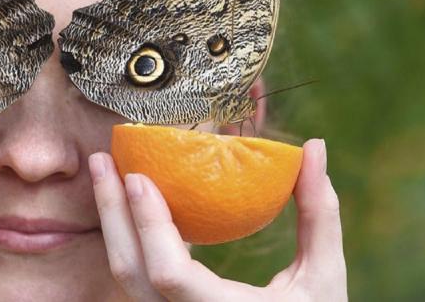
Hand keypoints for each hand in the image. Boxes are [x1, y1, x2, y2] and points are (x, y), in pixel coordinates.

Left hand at [89, 139, 346, 300]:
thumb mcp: (324, 278)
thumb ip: (319, 215)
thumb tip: (315, 146)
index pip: (170, 275)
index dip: (149, 226)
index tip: (138, 177)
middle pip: (130, 272)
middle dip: (111, 212)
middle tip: (100, 161)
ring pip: (125, 277)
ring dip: (112, 223)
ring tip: (105, 174)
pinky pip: (135, 277)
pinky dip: (127, 237)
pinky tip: (128, 202)